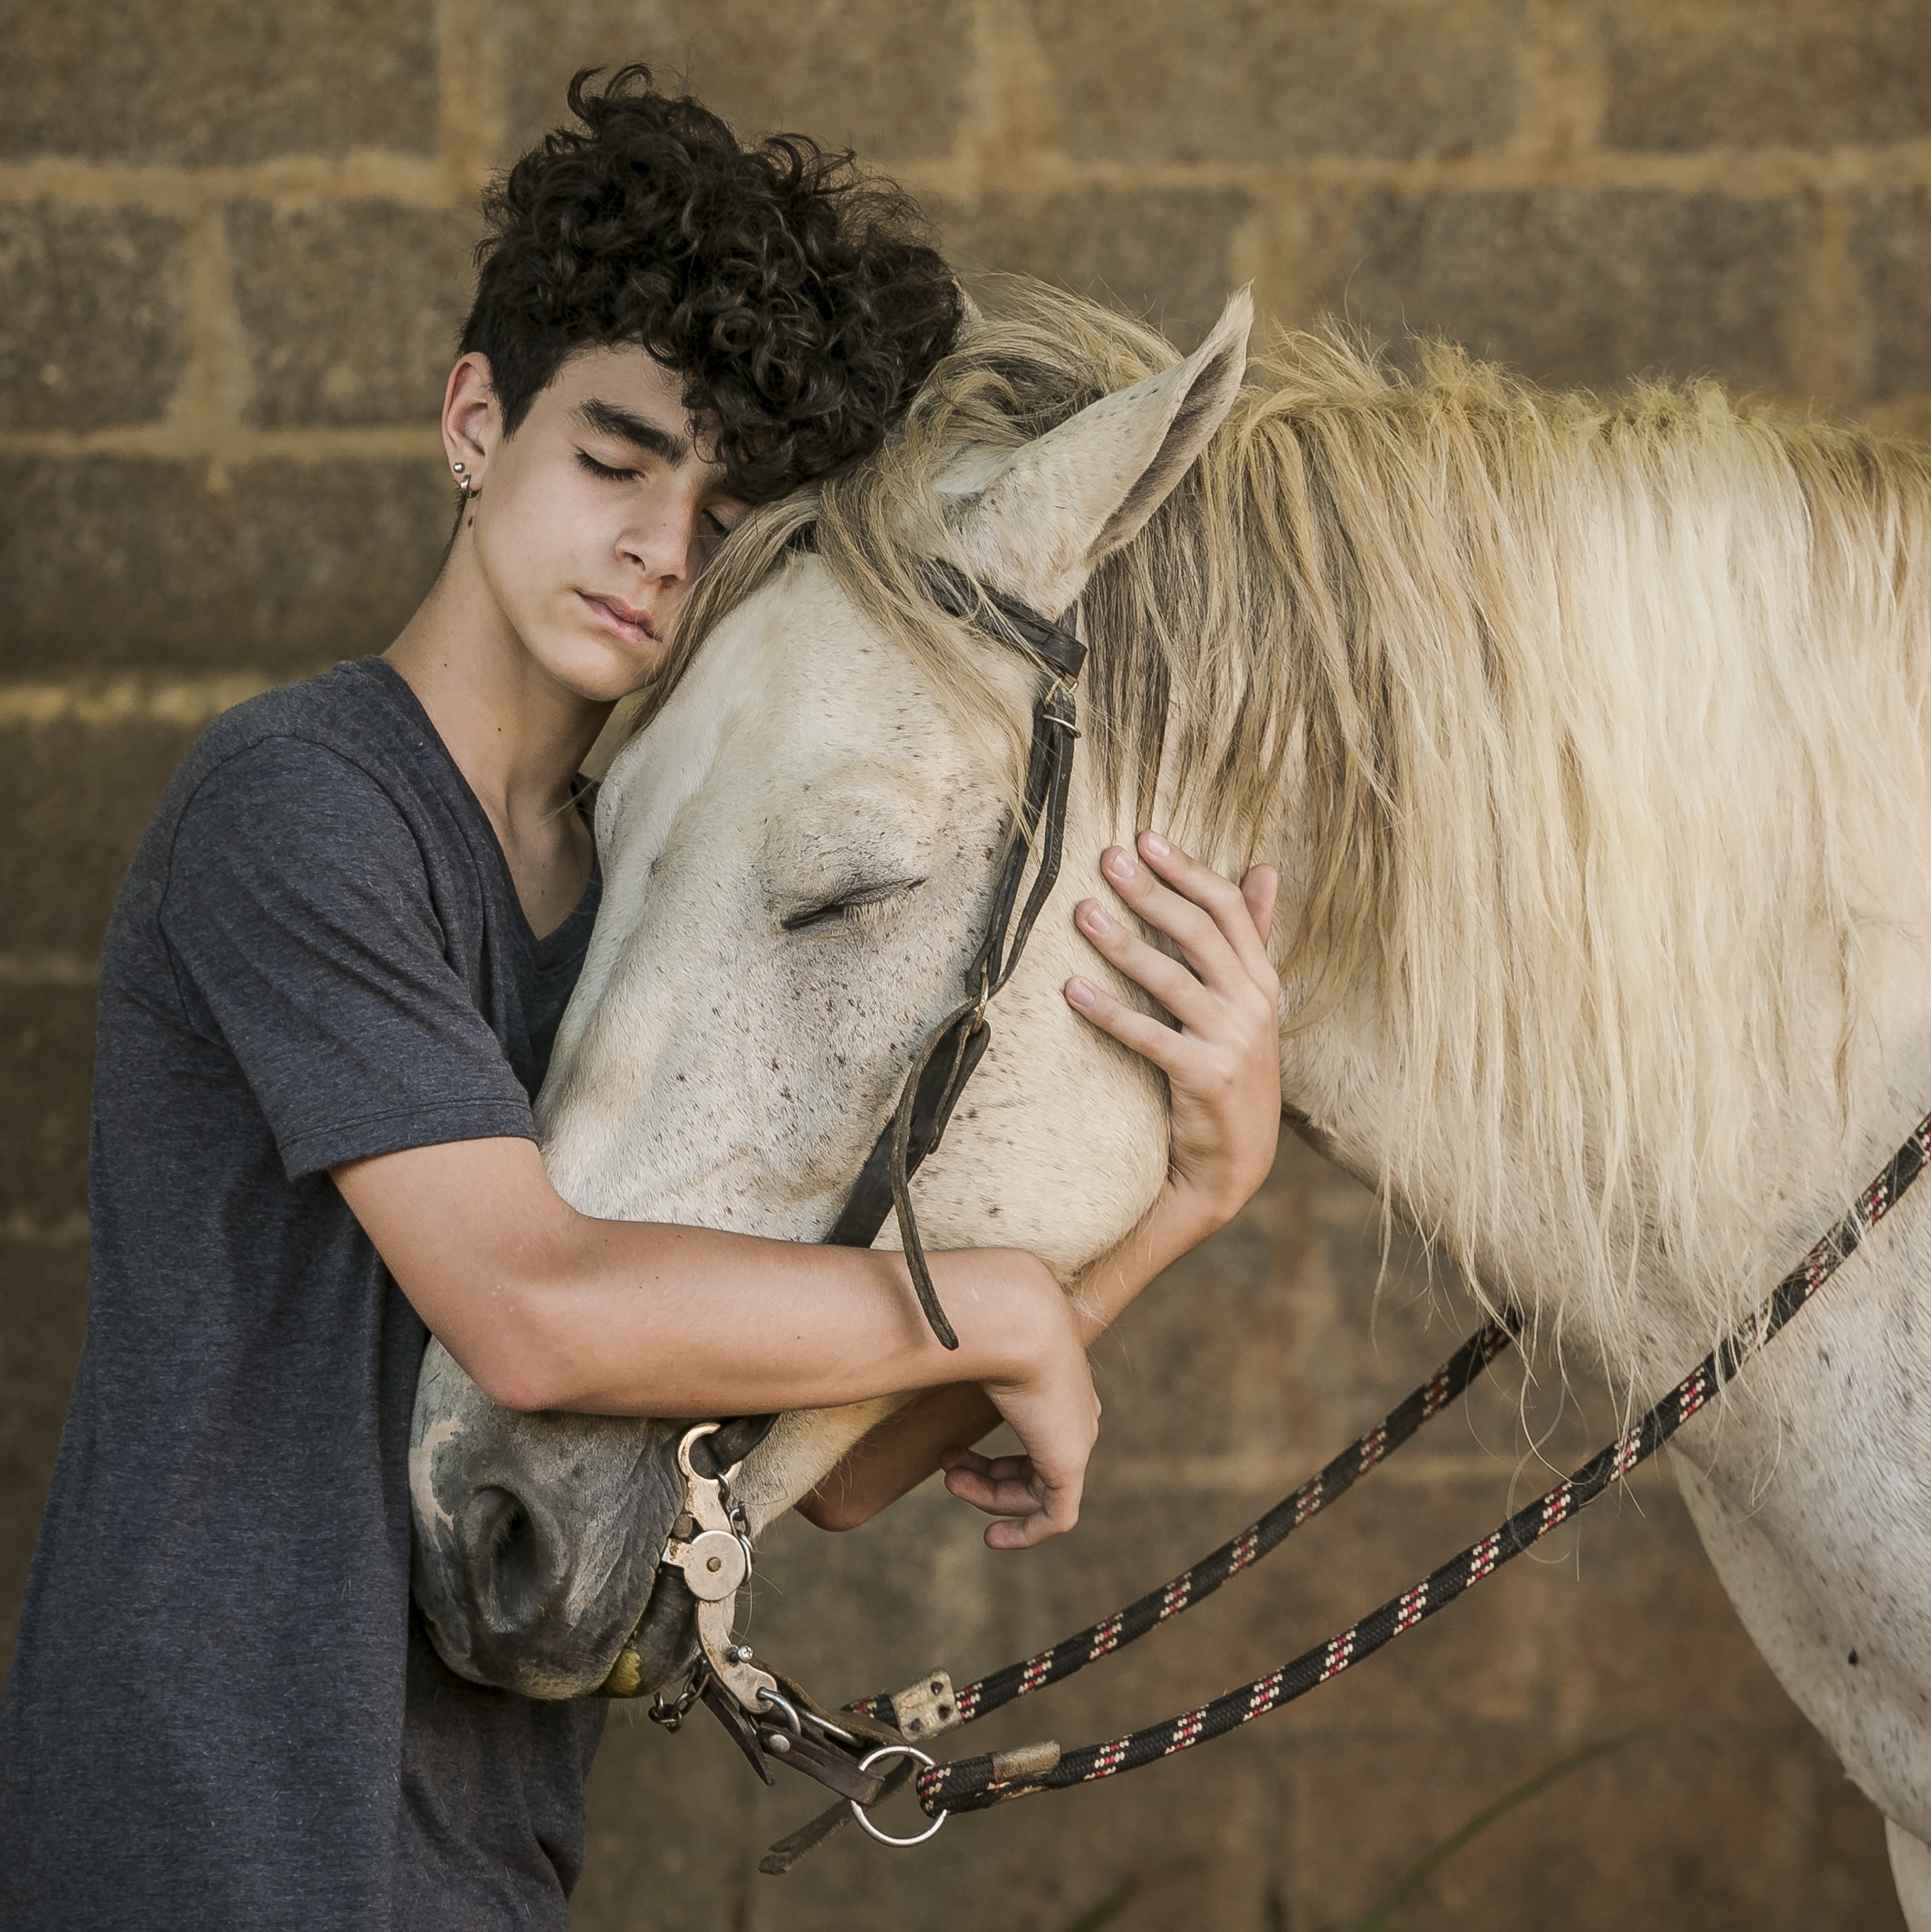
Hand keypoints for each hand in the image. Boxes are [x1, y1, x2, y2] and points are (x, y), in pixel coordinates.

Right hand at [966, 1257, 1100, 1548]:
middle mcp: (1075, 1411)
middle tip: (946, 1469)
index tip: (954, 1459)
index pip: (1036, 1433)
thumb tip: (899, 1337)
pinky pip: (1056, 1517)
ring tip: (950, 1480)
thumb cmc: (983, 1321)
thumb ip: (948, 1351)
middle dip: (986, 1477)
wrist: (1014, 1318)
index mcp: (1059, 1381)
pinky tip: (993, 1539)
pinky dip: (1026, 1532)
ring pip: (1038, 1490)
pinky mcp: (1070, 1462)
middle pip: (1035, 1464)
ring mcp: (1076, 1437)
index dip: (997, 1459)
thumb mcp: (966, 1340)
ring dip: (989, 1495)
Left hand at [1066, 832, 1281, 1230]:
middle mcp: (1253, 1006)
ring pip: (1173, 980)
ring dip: (1123, 944)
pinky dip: (1109, 1012)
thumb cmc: (1231, 1069)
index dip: (1188, 870)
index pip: (1228, 910)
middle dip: (1152, 892)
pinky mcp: (1205, 1080)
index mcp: (1261, 980)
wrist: (1235, 1163)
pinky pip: (1149, 1038)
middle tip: (1107, 860)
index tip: (1146, 838)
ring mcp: (1232, 1043)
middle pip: (1200, 934)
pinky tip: (1073, 990)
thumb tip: (1264, 869)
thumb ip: (1253, 938)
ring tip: (1082, 913)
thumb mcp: (1249, 1003)